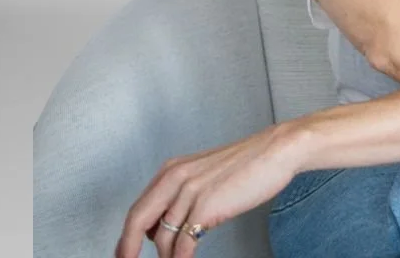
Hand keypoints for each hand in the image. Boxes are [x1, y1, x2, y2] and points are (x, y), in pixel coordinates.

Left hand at [113, 121, 304, 257]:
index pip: (137, 208)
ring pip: (161, 238)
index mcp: (172, 169)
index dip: (127, 237)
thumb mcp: (204, 175)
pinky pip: (183, 245)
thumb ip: (181, 197)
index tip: (124, 254)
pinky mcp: (205, 206)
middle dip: (128, 249)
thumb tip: (163, 231)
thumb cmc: (247, 164)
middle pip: (137, 221)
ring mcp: (189, 191)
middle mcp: (175, 177)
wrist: (276, 151)